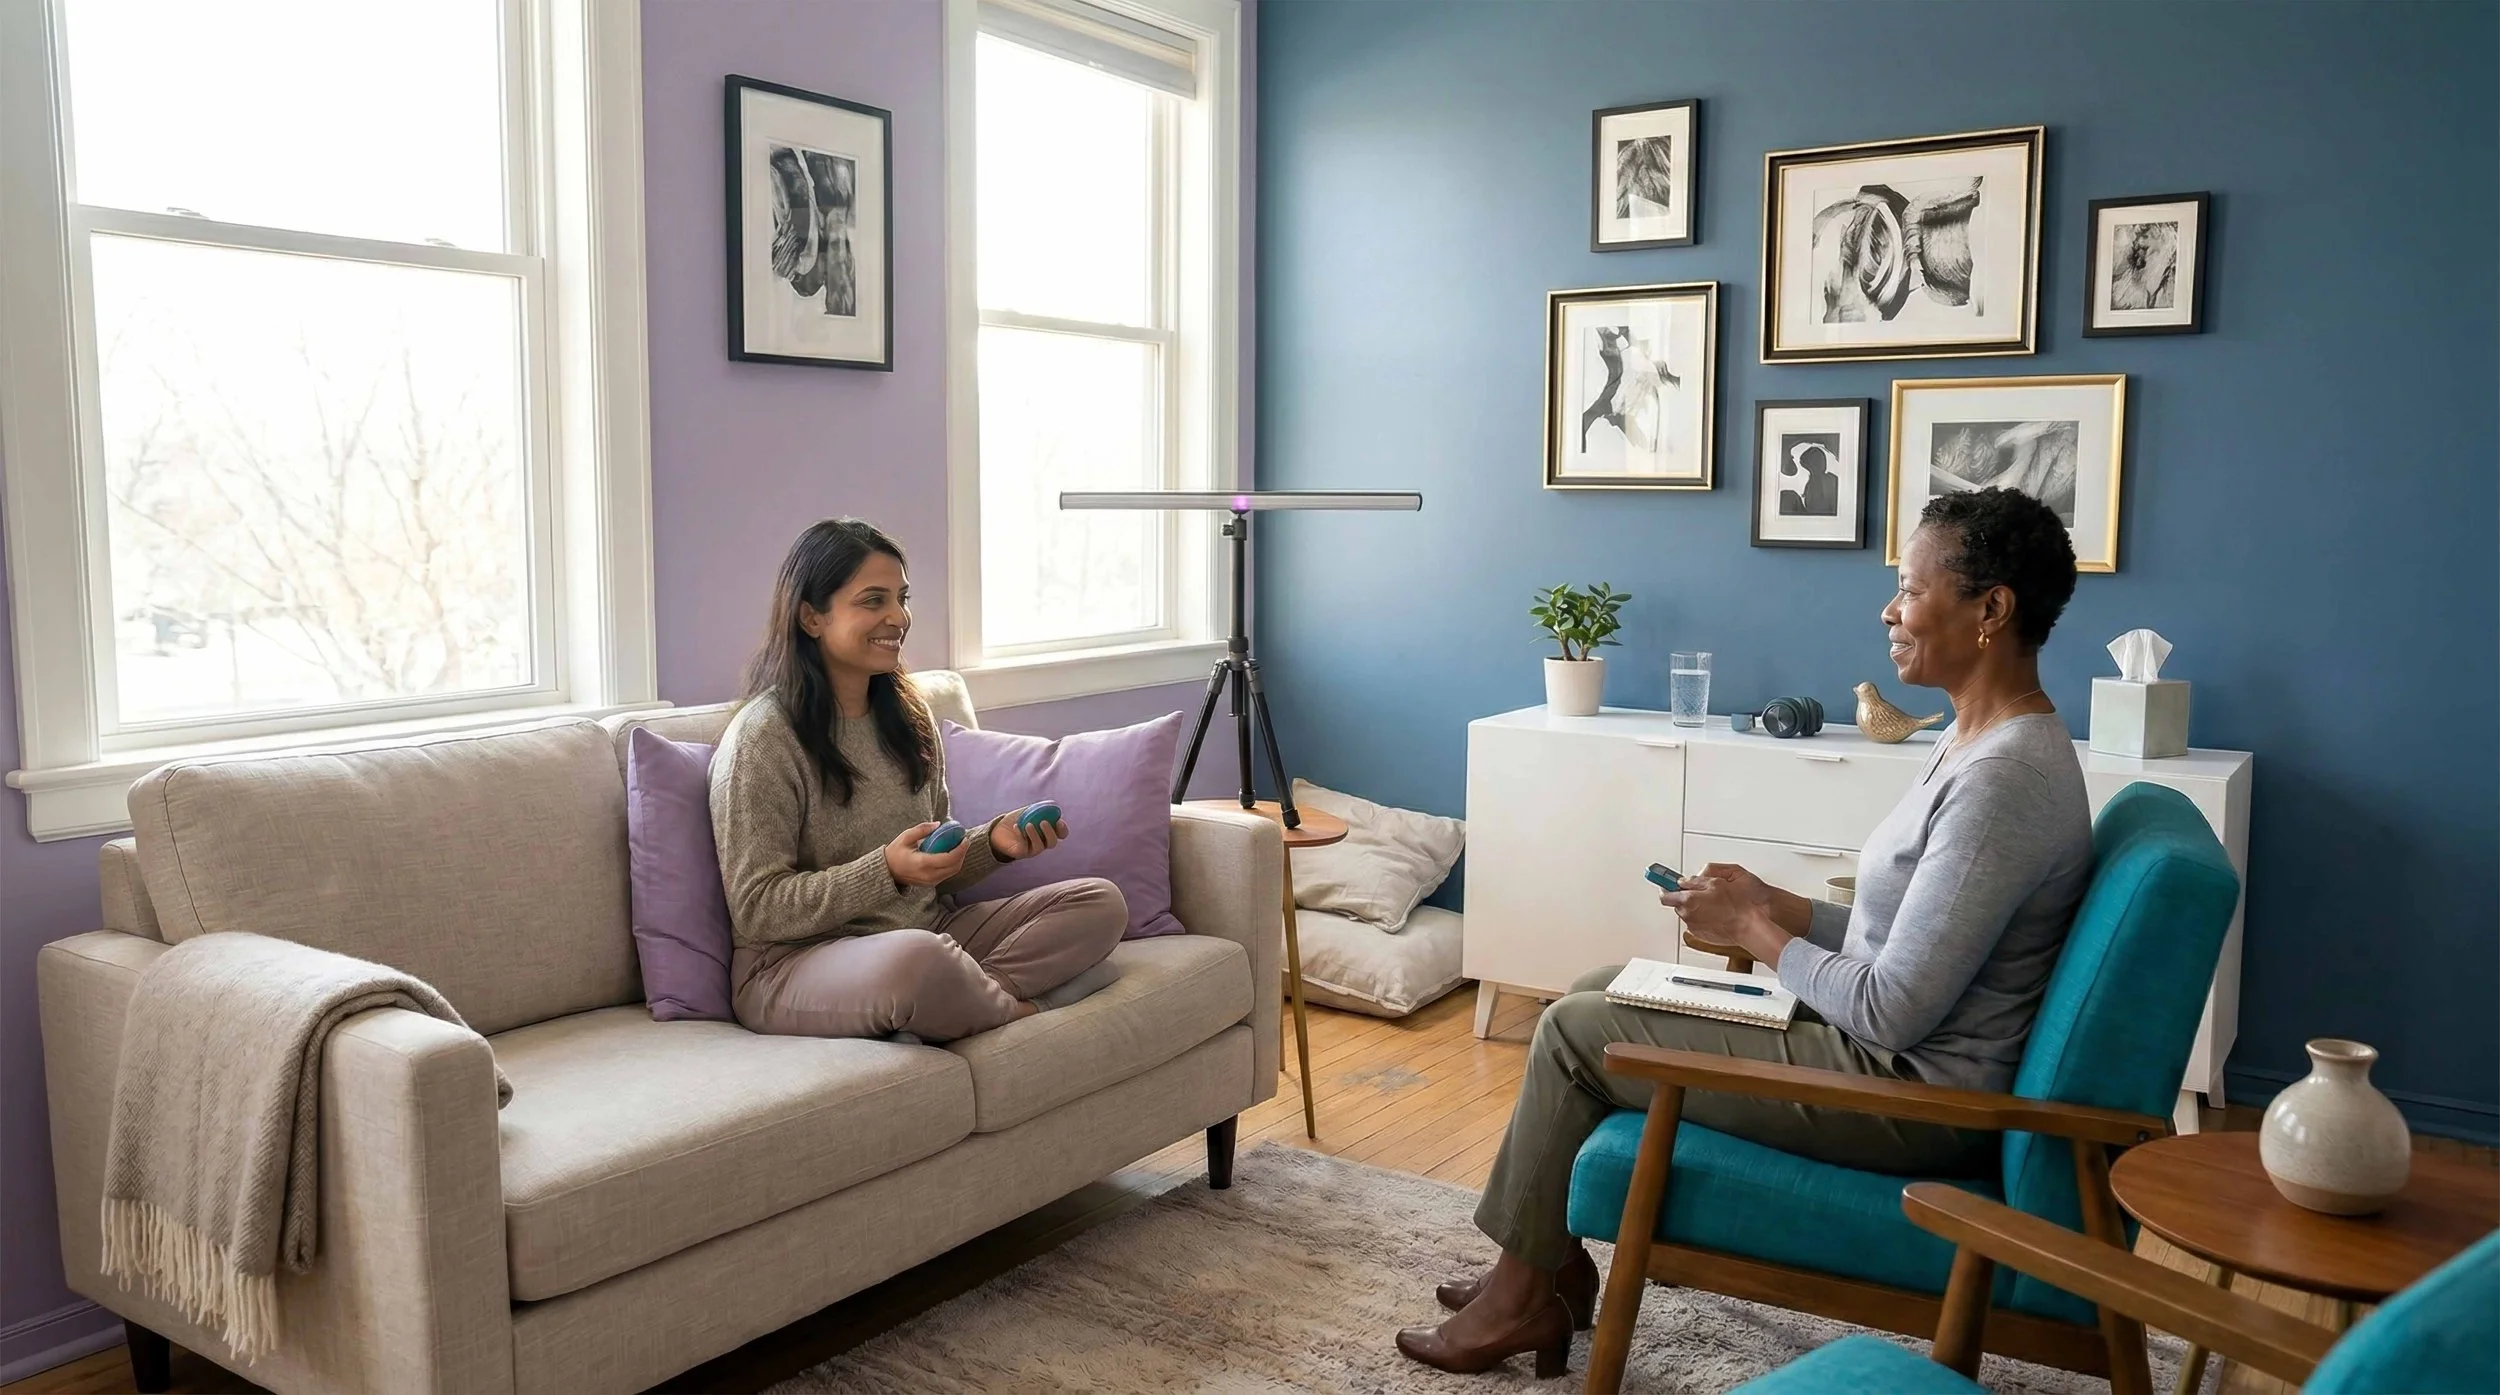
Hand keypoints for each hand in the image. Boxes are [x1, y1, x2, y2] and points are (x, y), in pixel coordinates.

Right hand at [884, 822, 968, 887]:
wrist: (887, 871)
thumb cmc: (895, 853)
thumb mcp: (905, 837)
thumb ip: (922, 829)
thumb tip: (938, 824)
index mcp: (922, 863)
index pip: (948, 859)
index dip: (960, 849)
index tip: (965, 839)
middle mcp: (929, 875)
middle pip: (954, 866)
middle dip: (962, 853)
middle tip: (964, 841)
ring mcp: (930, 882)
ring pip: (953, 871)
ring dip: (959, 859)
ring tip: (959, 846)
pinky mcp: (931, 884)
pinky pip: (947, 874)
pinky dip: (953, 864)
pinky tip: (951, 854)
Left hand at [990, 807, 1067, 860]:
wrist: (999, 828)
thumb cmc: (1018, 819)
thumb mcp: (1029, 811)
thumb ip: (1040, 808)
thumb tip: (1052, 804)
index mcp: (1048, 832)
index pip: (1061, 834)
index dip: (1063, 829)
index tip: (1059, 821)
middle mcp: (1042, 842)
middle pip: (1052, 843)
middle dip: (1050, 833)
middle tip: (1043, 822)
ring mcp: (1032, 849)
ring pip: (1040, 847)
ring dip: (1035, 835)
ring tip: (1028, 824)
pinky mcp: (1021, 853)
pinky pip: (1025, 847)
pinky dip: (1021, 835)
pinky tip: (1016, 826)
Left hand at [1659, 862, 1780, 952]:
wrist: (1748, 926)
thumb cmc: (1736, 905)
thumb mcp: (1716, 882)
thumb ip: (1695, 881)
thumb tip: (1684, 881)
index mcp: (1688, 900)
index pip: (1665, 895)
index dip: (1665, 886)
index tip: (1664, 882)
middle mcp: (1688, 915)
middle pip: (1678, 904)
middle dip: (1686, 897)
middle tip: (1701, 892)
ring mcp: (1694, 926)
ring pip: (1688, 913)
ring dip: (1695, 908)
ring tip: (1714, 904)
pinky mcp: (1701, 935)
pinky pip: (1697, 923)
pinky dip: (1703, 918)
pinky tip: (1717, 914)